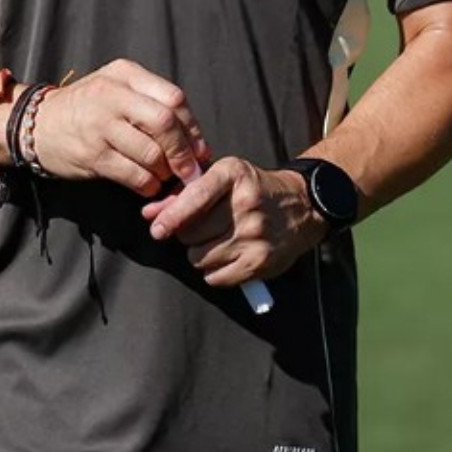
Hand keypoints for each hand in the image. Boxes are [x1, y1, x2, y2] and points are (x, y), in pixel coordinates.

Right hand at [29, 59, 212, 195]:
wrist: (36, 125)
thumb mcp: (116, 87)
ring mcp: (100, 126)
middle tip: (190, 169)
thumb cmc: (87, 107)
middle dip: (184, 151)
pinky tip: (148, 186)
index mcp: (125, 74)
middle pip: (165, 123)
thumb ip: (151, 102)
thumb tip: (194, 139)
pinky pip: (133, 174)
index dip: (193, 127)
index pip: (174, 98)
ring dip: (166, 171)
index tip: (200, 148)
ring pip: (152, 152)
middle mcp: (112, 96)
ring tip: (166, 177)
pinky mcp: (92, 155)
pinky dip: (148, 185)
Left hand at [141, 159, 321, 287]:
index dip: (171, 216)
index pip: (195, 197)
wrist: (303, 206)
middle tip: (201, 229)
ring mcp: (254, 235)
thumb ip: (183, 195)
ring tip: (217, 241)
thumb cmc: (253, 190)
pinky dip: (214, 271)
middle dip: (187, 234)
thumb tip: (149, 214)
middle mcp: (246, 204)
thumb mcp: (223, 178)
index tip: (157, 228)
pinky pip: (215, 277)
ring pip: (199, 258)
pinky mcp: (259, 262)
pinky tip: (227, 256)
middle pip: (191, 233)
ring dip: (200, 253)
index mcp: (234, 175)